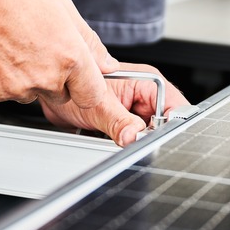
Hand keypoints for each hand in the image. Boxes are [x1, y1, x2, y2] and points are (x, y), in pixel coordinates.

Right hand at [0, 0, 117, 107]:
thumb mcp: (62, 8)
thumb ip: (89, 42)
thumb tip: (106, 63)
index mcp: (70, 57)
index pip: (94, 96)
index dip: (89, 91)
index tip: (90, 92)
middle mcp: (47, 78)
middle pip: (62, 95)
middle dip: (56, 80)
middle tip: (38, 51)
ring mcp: (19, 89)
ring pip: (33, 94)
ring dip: (28, 78)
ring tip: (14, 47)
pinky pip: (7, 94)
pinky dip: (4, 80)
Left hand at [40, 63, 189, 145]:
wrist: (55, 96)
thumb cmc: (73, 87)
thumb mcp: (98, 106)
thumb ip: (119, 121)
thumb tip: (135, 137)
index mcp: (147, 84)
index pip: (174, 107)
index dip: (170, 125)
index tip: (154, 138)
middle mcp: (144, 97)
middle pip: (163, 125)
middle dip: (149, 137)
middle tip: (127, 138)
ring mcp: (136, 113)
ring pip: (148, 137)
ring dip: (133, 142)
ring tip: (112, 134)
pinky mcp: (126, 126)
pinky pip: (134, 142)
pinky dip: (123, 146)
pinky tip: (108, 139)